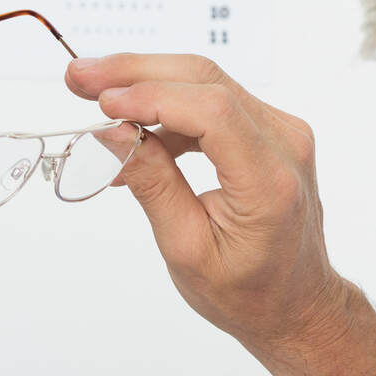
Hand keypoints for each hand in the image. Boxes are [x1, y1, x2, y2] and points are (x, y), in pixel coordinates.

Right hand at [67, 53, 375, 375]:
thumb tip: (112, 132)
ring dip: (146, 83)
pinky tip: (130, 127)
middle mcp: (285, 145)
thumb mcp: (186, 248)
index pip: (211, 111)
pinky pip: (214, 101)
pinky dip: (168, 107)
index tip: (101, 104)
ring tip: (92, 95)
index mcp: (268, 182)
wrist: (296, 302)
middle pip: (206, 81)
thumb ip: (152, 184)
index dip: (151, 96)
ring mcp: (282, 131)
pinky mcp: (271, 130)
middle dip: (135, 73)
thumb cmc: (248, 291)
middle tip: (78, 78)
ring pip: (206, 83)